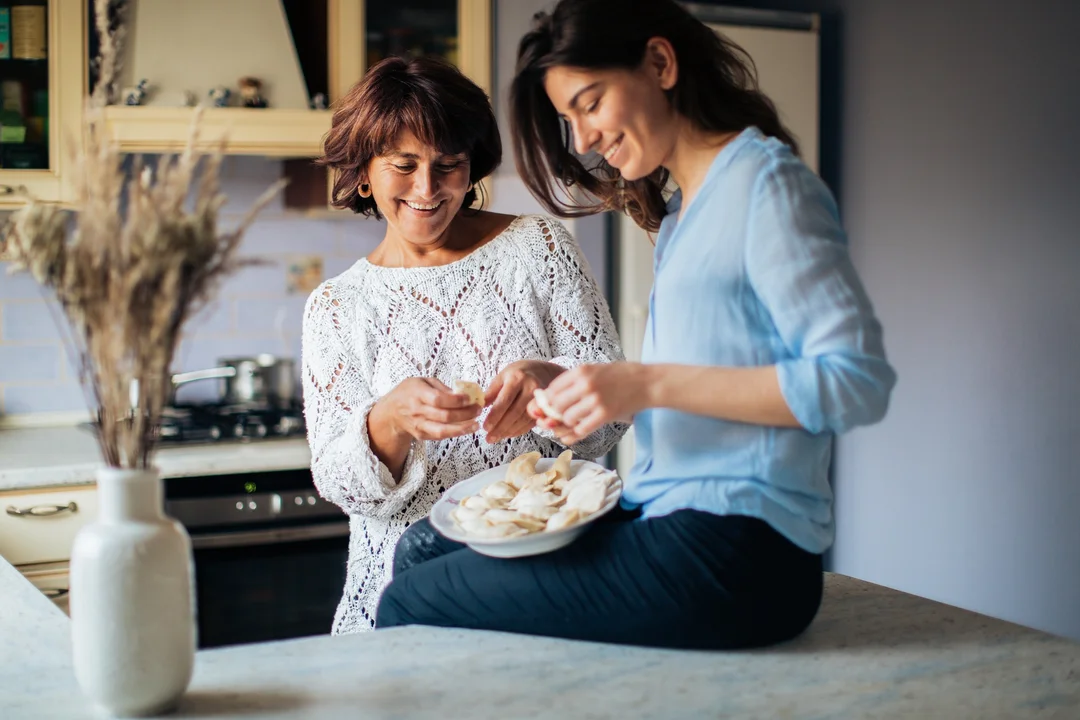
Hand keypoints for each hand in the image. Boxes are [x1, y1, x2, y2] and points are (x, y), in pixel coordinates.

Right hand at [373, 377, 481, 441]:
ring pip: (443, 431)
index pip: (438, 399)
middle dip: (465, 414)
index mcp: (417, 393)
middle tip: (478, 409)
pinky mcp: (422, 435)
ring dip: (462, 429)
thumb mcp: (423, 381)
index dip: (456, 400)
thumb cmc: (409, 392)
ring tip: (476, 424)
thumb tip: (462, 394)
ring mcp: (419, 425)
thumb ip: (442, 387)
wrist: (391, 412)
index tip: (470, 398)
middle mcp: (417, 411)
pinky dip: (455, 433)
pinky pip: (441, 436)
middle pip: (444, 416)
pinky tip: (466, 428)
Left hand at [483, 360, 565, 441]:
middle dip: (500, 427)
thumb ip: (492, 391)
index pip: (505, 400)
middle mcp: (531, 388)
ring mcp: (539, 399)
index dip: (495, 416)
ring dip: (508, 432)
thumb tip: (479, 407)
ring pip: (523, 420)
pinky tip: (507, 434)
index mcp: (517, 378)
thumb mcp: (503, 376)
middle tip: (489, 438)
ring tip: (495, 438)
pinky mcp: (544, 408)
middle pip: (514, 412)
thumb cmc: (518, 373)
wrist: (543, 372)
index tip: (485, 427)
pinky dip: (518, 431)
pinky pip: (530, 423)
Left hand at [527, 362, 652, 444]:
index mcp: (581, 371)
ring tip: (575, 420)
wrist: (647, 382)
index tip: (550, 406)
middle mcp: (585, 384)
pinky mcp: (605, 415)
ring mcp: (595, 400)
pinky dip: (578, 432)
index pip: (553, 388)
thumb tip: (550, 395)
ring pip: (567, 418)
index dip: (548, 400)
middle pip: (556, 405)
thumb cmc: (622, 375)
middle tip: (560, 416)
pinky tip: (581, 428)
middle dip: (555, 413)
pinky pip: (582, 429)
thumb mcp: (595, 369)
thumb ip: (575, 380)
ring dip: (568, 423)